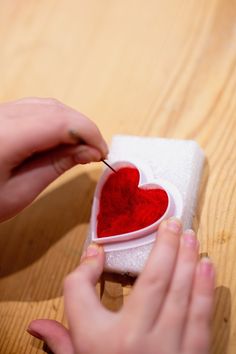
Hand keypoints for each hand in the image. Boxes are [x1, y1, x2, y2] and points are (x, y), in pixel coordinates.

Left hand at [0, 97, 107, 220]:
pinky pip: (35, 108)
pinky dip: (55, 121)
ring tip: (80, 148)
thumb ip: (56, 166)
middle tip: (95, 153)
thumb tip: (90, 151)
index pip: (60, 121)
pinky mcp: (0, 115)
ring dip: (71, 123)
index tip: (101, 153)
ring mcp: (0, 112)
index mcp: (5, 137)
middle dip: (83, 128)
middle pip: (56, 110)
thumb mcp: (20, 192)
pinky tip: (60, 138)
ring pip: (47, 105)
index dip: (88, 133)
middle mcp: (2, 117)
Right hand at [28, 219, 214, 353]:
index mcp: (98, 344)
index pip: (81, 293)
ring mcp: (167, 350)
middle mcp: (134, 343)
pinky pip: (201, 319)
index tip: (95, 253)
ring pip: (181, 294)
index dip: (85, 270)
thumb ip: (59, 344)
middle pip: (150, 282)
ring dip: (187, 260)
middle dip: (162, 247)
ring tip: (190, 235)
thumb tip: (35, 325)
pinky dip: (205, 290)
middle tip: (170, 222)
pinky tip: (207, 267)